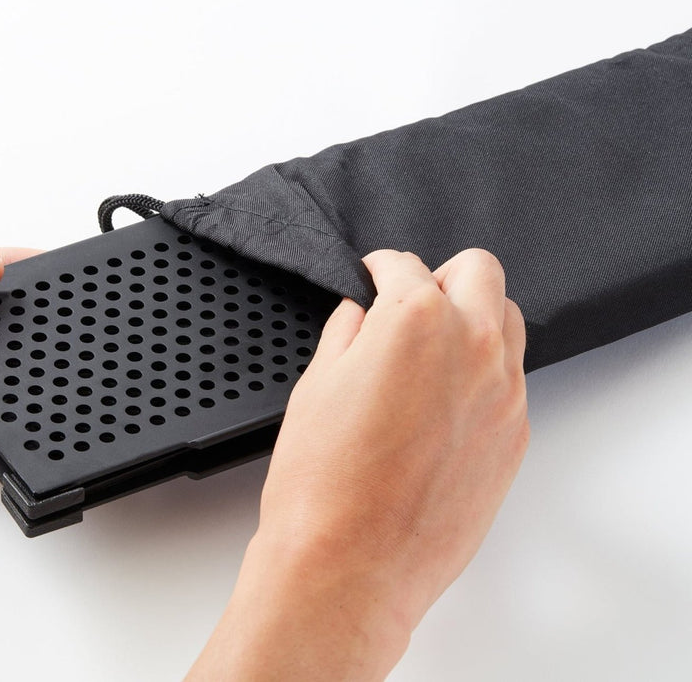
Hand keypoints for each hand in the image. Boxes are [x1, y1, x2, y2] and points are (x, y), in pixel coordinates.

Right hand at [188, 249, 529, 680]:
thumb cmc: (322, 486)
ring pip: (508, 322)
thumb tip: (361, 317)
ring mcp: (503, 394)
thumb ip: (347, 334)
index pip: (406, 266)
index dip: (381, 266)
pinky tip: (441, 401)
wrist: (350, 565)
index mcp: (417, 321)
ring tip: (432, 348)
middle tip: (410, 298)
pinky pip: (510, 381)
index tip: (375, 273)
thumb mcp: (315, 386)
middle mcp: (473, 347)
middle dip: (441, 276)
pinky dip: (482, 373)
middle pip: (479, 273)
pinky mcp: (514, 438)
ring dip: (473, 318)